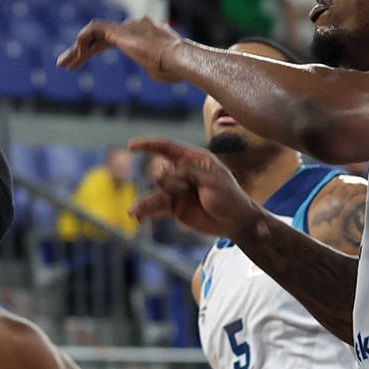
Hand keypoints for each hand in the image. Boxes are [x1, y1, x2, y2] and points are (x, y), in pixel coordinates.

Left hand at [56, 17, 184, 82]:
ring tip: (63, 64)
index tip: (82, 63)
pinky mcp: (119, 31)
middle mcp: (133, 27)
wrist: (178, 59)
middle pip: (99, 37)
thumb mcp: (161, 69)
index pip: (112, 39)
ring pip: (93, 33)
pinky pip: (93, 30)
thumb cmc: (175, 69)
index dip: (94, 51)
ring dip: (76, 49)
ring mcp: (127, 27)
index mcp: (142, 35)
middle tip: (66, 65)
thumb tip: (156, 69)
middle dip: (81, 51)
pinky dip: (82, 42)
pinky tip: (75, 57)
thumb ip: (155, 66)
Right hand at [128, 137, 258, 239]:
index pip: (167, 147)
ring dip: (144, 202)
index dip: (148, 145)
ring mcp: (178, 191)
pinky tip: (137, 217)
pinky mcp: (176, 207)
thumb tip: (163, 167)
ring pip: (156, 193)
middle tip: (184, 189)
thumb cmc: (230, 197)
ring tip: (134, 211)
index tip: (131, 146)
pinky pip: (157, 208)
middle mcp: (183, 173)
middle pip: (161, 172)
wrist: (237, 222)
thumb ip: (188, 172)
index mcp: (194, 160)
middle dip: (167, 181)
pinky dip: (147, 212)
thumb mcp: (213, 180)